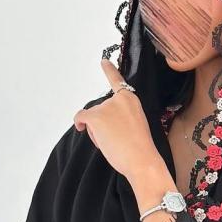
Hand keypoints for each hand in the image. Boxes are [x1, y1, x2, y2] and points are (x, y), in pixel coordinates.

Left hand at [73, 58, 162, 181]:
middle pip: (101, 109)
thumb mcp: (135, 124)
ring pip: (92, 117)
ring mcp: (106, 106)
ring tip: (111, 142)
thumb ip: (120, 117)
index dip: (110, 70)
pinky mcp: (96, 116)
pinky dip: (79, 122)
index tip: (103, 61)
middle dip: (102, 124)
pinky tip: (81, 128)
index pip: (118, 82)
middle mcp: (119, 98)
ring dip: (96, 130)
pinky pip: (81, 117)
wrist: (142, 159)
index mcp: (131, 99)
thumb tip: (102, 123)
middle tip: (116, 139)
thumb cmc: (140, 148)